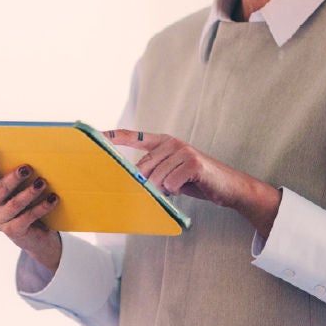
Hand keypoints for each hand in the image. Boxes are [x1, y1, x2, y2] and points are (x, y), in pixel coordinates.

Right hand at [0, 143, 61, 271]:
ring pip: (14, 204)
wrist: (34, 234)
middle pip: (0, 189)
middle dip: (13, 178)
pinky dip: (41, 207)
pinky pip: (27, 217)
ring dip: (30, 192)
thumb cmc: (25, 202)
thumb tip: (32, 149)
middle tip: (27, 168)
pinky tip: (53, 199)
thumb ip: (17, 171)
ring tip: (43, 182)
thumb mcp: (18, 186)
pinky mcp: (13, 231)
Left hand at [106, 129, 280, 237]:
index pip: (135, 136)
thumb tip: (136, 181)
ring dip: (166, 189)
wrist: (228, 186)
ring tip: (181, 186)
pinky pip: (171, 183)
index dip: (115, 136)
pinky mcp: (193, 163)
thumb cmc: (197, 181)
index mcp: (164, 142)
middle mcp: (172, 143)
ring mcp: (183, 151)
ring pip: (157, 178)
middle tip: (167, 188)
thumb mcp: (172, 173)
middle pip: (143, 167)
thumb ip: (154, 171)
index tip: (97, 134)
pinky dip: (177, 190)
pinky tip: (188, 186)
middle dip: (150, 183)